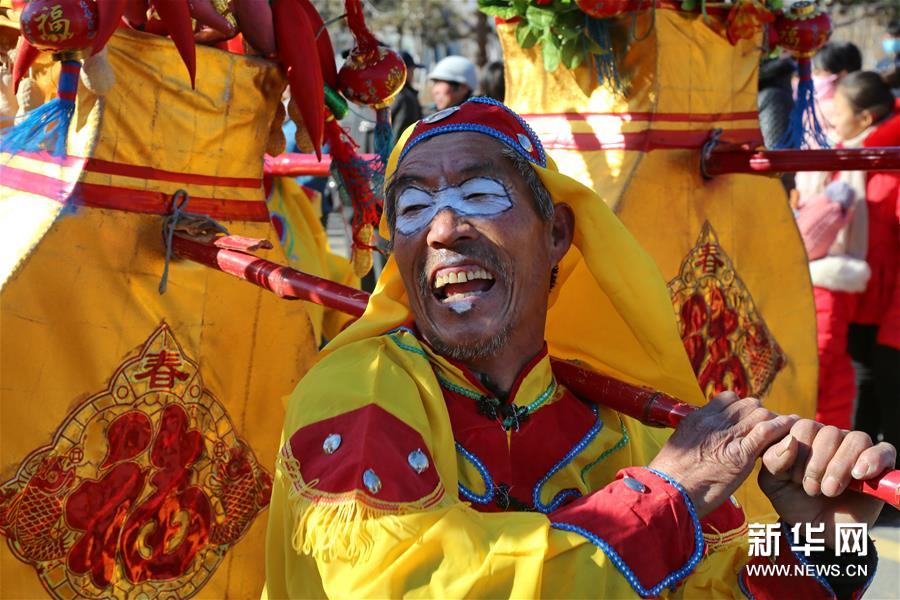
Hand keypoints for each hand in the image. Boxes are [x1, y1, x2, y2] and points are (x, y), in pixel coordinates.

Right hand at [648, 391, 796, 517]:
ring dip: (774, 421)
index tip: (749, 421)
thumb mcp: (680, 448)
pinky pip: (767, 431)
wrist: (670, 492)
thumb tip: (703, 442)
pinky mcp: (740, 454)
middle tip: (769, 429)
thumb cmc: (672, 479)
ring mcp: (727, 436)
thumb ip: (696, 439)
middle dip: (761, 414)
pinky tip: (791, 428)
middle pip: (748, 404)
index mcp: (697, 418)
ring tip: (783, 432)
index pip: (729, 399)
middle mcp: (713, 422)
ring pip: (760, 413)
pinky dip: (781, 427)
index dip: (743, 408)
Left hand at [759, 420, 895, 547]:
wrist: (819, 530)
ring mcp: (856, 450)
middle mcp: (830, 438)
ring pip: (855, 439)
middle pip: (828, 432)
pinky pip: (883, 450)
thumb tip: (790, 441)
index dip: (797, 453)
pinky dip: (872, 460)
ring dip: (839, 467)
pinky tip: (858, 475)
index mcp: (804, 437)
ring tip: (829, 491)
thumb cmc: (794, 501)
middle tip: (811, 490)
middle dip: (816, 465)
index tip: (792, 479)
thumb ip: (773, 460)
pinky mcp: (880, 465)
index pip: (803, 426)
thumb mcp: (773, 483)